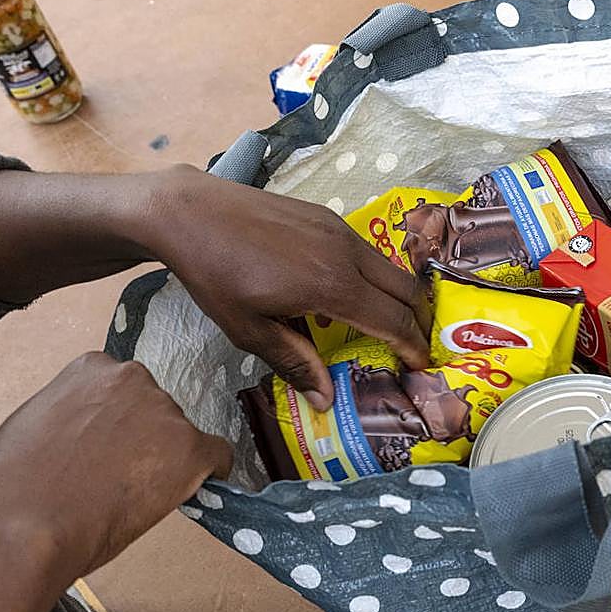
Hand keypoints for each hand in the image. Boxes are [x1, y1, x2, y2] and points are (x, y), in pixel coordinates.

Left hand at [0, 163, 431, 412]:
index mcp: (332, 286)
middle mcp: (347, 254)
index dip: (412, 347)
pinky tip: (347, 294)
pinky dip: (374, 277)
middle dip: (418, 321)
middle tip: (414, 347)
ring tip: (386, 323)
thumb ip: (294, 362)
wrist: (189, 211)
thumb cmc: (215, 275)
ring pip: (390, 268)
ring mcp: (340, 229)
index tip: (421, 367)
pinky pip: (366, 252)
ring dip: (397, 297)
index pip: (392, 321)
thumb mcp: (249, 329)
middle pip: (406, 290)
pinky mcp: (327, 215)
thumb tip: (326, 400)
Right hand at [0, 352, 231, 580]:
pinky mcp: (190, 448)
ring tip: (128, 496)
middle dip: (143, 439)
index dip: (117, 423)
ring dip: (166, 460)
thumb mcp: (38, 422)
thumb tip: (94, 431)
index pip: (123, 390)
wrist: (24, 524)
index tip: (107, 446)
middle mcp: (134, 378)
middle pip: (155, 410)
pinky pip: (217, 455)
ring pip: (180, 436)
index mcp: (93, 367)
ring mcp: (165, 412)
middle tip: (116, 476)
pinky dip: (209, 473)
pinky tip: (191, 490)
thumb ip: (76, 412)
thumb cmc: (15, 485)